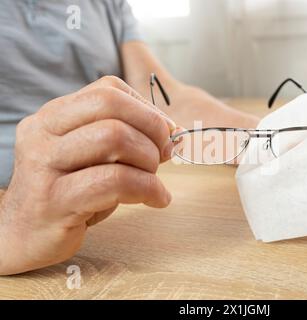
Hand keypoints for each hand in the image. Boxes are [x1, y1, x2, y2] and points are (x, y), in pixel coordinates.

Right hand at [0, 76, 175, 274]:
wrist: (21, 234)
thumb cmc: (68, 191)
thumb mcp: (91, 156)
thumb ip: (123, 138)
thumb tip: (171, 131)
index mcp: (53, 115)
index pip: (108, 89)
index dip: (147, 109)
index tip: (165, 133)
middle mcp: (43, 133)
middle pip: (111, 105)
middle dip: (152, 129)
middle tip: (164, 155)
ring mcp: (44, 165)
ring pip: (114, 138)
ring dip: (149, 161)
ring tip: (153, 181)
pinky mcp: (54, 200)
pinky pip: (116, 182)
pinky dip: (149, 189)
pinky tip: (157, 199)